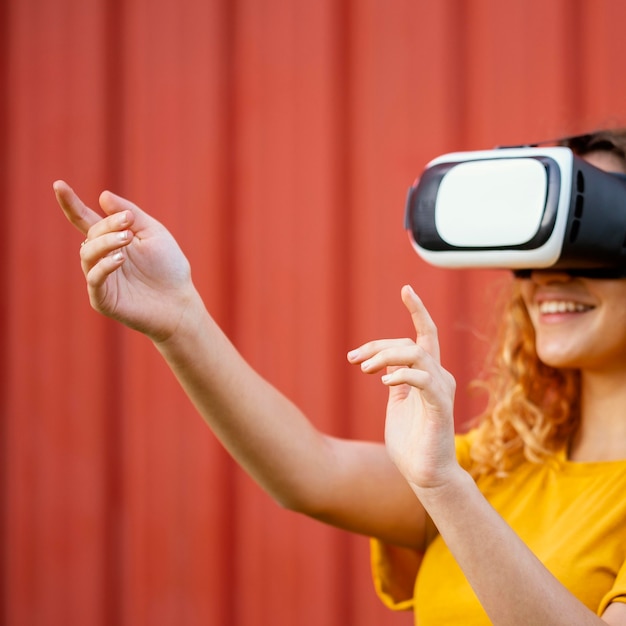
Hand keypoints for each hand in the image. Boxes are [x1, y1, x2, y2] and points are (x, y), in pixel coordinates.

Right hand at [55, 180, 194, 341]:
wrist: (180, 302)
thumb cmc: (169, 268)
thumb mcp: (153, 233)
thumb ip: (130, 214)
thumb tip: (102, 195)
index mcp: (112, 241)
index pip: (85, 220)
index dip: (71, 204)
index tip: (58, 184)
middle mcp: (102, 259)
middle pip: (91, 235)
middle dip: (108, 225)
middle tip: (129, 224)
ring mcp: (101, 279)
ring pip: (88, 255)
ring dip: (105, 242)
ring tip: (127, 239)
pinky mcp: (103, 299)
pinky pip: (94, 279)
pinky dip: (104, 265)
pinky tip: (120, 258)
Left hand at [348, 285, 457, 490]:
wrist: (425, 475)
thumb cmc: (411, 441)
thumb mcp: (398, 403)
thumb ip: (395, 380)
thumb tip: (383, 363)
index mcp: (428, 374)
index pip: (424, 334)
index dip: (417, 310)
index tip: (406, 289)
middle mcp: (438, 377)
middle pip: (411, 342)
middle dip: (379, 346)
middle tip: (354, 359)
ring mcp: (441, 391)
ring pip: (417, 355)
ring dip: (387, 356)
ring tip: (365, 369)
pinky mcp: (441, 408)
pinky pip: (424, 380)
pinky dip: (403, 375)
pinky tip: (384, 383)